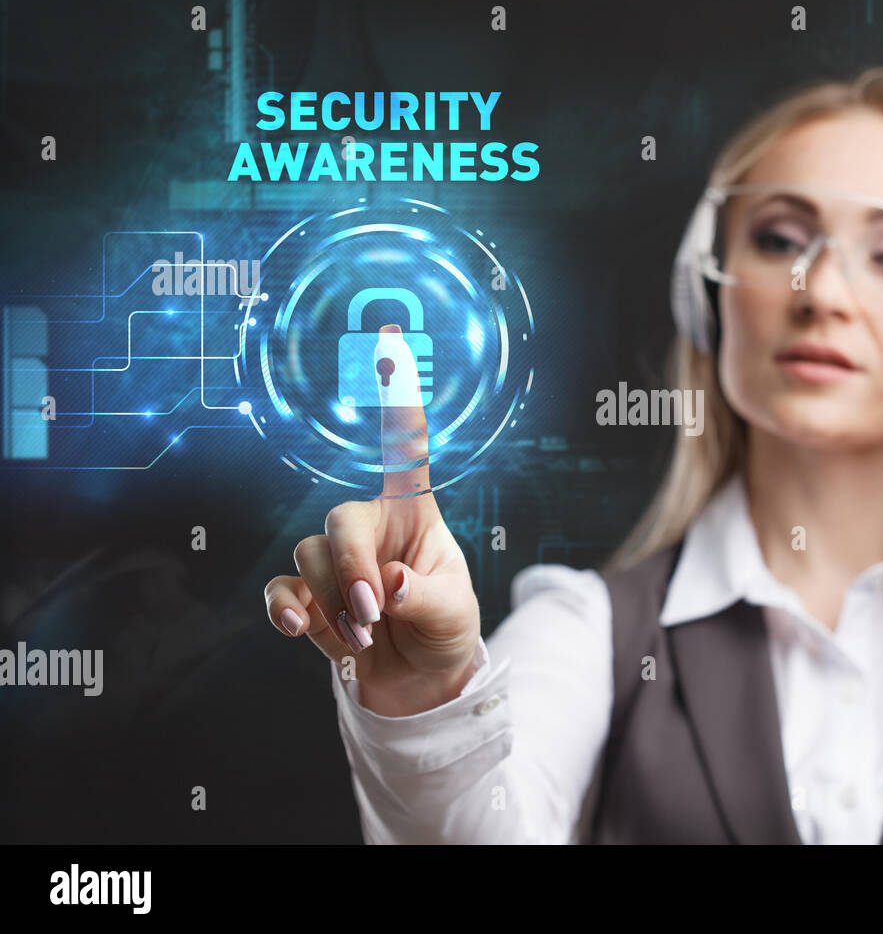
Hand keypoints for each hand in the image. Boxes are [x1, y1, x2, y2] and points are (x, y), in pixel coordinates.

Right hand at [263, 324, 481, 715]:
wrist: (421, 685)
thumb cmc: (445, 631)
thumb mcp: (454, 613)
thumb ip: (423, 596)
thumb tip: (383, 586)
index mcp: (415, 515)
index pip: (403, 451)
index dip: (397, 399)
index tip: (390, 342)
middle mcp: (371, 529)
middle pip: (338, 521)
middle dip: (348, 569)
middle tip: (371, 615)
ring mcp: (336, 563)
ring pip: (309, 559)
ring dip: (333, 603)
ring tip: (365, 637)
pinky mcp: (309, 598)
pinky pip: (283, 591)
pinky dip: (287, 611)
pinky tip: (299, 629)